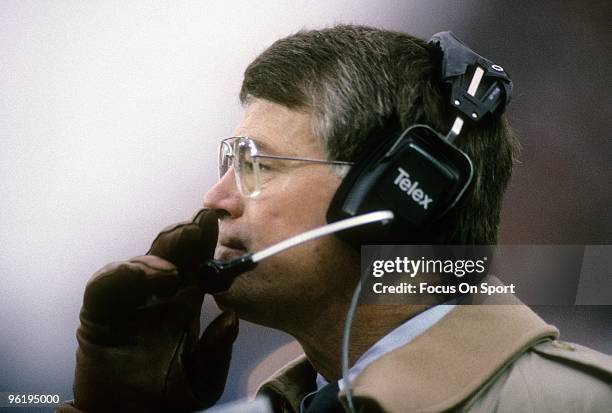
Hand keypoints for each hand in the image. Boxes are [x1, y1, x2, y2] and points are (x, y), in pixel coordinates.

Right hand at [73, 210, 237, 411]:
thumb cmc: (167, 397)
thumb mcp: (203, 380)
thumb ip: (217, 351)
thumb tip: (232, 319)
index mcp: (185, 302)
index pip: (198, 264)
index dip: (207, 244)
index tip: (220, 225)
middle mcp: (158, 294)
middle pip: (171, 254)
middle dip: (185, 237)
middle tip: (200, 225)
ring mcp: (129, 300)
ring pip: (141, 262)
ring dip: (158, 256)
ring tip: (175, 269)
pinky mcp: (100, 311)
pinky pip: (107, 283)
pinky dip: (124, 274)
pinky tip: (145, 277)